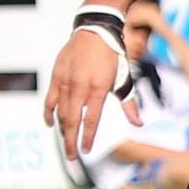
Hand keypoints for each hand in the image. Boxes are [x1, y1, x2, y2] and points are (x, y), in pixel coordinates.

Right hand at [44, 29, 140, 158]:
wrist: (95, 31)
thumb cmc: (113, 56)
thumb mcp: (124, 79)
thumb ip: (129, 104)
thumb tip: (139, 124)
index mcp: (99, 88)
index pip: (91, 120)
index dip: (88, 137)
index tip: (86, 151)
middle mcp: (80, 86)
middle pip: (72, 120)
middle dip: (71, 141)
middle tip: (72, 156)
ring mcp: (65, 81)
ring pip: (60, 112)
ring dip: (63, 130)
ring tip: (67, 142)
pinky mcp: (56, 75)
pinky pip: (49, 99)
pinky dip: (48, 113)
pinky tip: (51, 124)